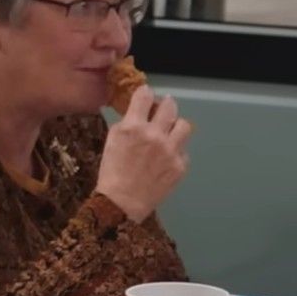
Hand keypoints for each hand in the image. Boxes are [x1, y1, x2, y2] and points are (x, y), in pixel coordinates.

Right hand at [95, 85, 193, 222]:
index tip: (146, 95)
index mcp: (133, 127)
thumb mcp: (112, 140)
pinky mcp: (180, 165)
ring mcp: (171, 150)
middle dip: (165, 104)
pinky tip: (166, 157)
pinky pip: (184, 149)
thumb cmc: (111, 171)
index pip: (145, 96)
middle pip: (169, 106)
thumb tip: (137, 113)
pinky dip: (176, 150)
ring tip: (169, 132)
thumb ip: (126, 123)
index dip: (145, 93)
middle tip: (162, 109)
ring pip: (184, 125)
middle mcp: (155, 135)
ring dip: (176, 125)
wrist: (122, 202)